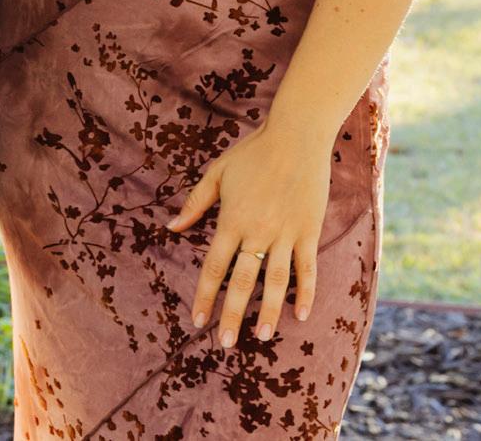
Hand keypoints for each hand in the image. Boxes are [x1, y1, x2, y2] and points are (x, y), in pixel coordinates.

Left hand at [168, 116, 330, 348]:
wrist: (296, 137)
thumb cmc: (252, 153)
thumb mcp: (216, 173)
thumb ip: (195, 204)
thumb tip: (171, 227)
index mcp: (231, 220)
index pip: (214, 267)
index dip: (205, 295)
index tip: (198, 320)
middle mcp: (258, 232)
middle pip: (243, 281)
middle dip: (232, 314)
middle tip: (226, 343)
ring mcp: (286, 234)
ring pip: (276, 281)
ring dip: (269, 311)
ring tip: (263, 337)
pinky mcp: (309, 232)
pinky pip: (307, 268)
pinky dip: (305, 292)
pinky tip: (301, 314)